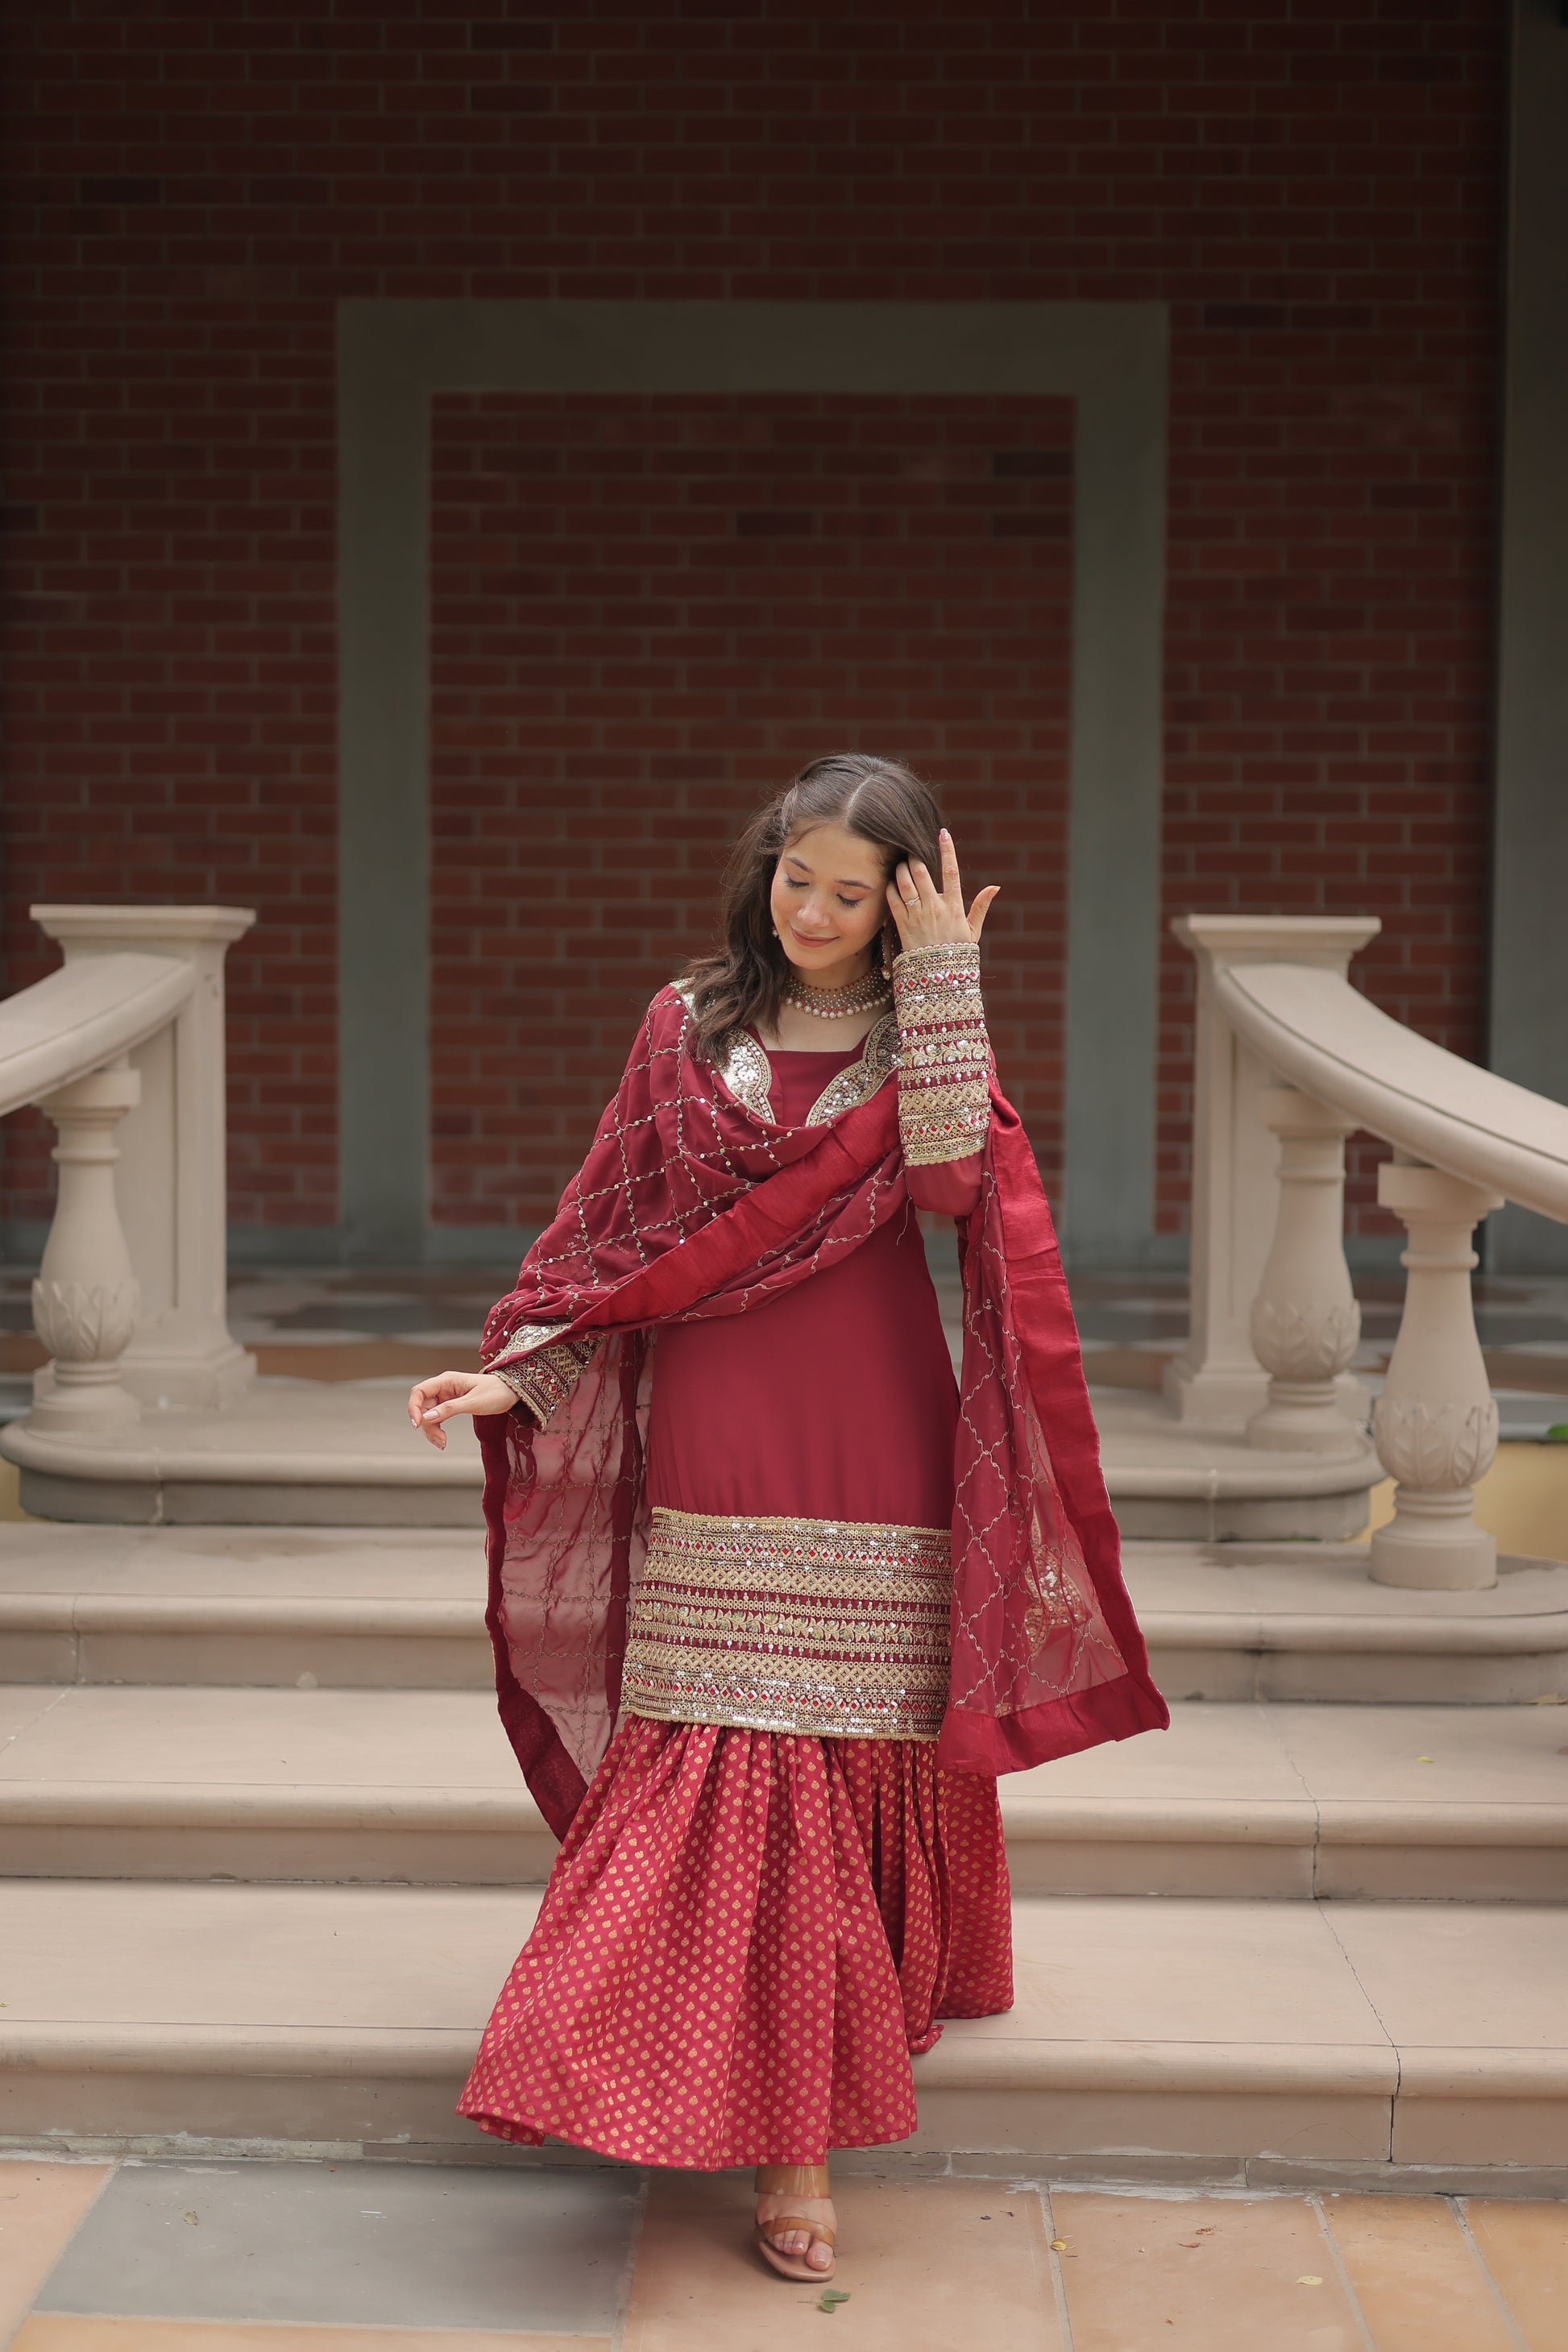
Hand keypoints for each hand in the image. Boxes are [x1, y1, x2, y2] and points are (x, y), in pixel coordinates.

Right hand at [406, 1368, 517, 1449]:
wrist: (511, 1392)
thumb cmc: (496, 1392)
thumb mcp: (474, 1402)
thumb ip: (450, 1409)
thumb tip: (427, 1417)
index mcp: (447, 1380)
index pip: (419, 1391)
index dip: (413, 1407)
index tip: (418, 1424)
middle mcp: (443, 1387)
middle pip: (422, 1406)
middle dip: (426, 1425)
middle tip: (439, 1440)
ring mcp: (446, 1396)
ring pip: (428, 1414)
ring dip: (431, 1430)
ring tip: (442, 1442)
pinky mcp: (450, 1405)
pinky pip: (437, 1417)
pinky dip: (437, 1428)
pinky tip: (443, 1439)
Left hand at [887, 827, 998, 952]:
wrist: (939, 978)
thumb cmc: (958, 953)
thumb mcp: (973, 931)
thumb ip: (981, 906)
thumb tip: (995, 887)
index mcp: (954, 907)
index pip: (951, 872)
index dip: (947, 851)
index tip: (943, 834)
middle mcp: (935, 909)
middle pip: (921, 873)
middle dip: (914, 858)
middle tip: (912, 851)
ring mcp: (917, 917)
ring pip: (905, 883)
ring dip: (900, 870)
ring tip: (901, 865)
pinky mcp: (903, 926)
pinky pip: (893, 901)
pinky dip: (890, 888)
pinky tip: (892, 884)